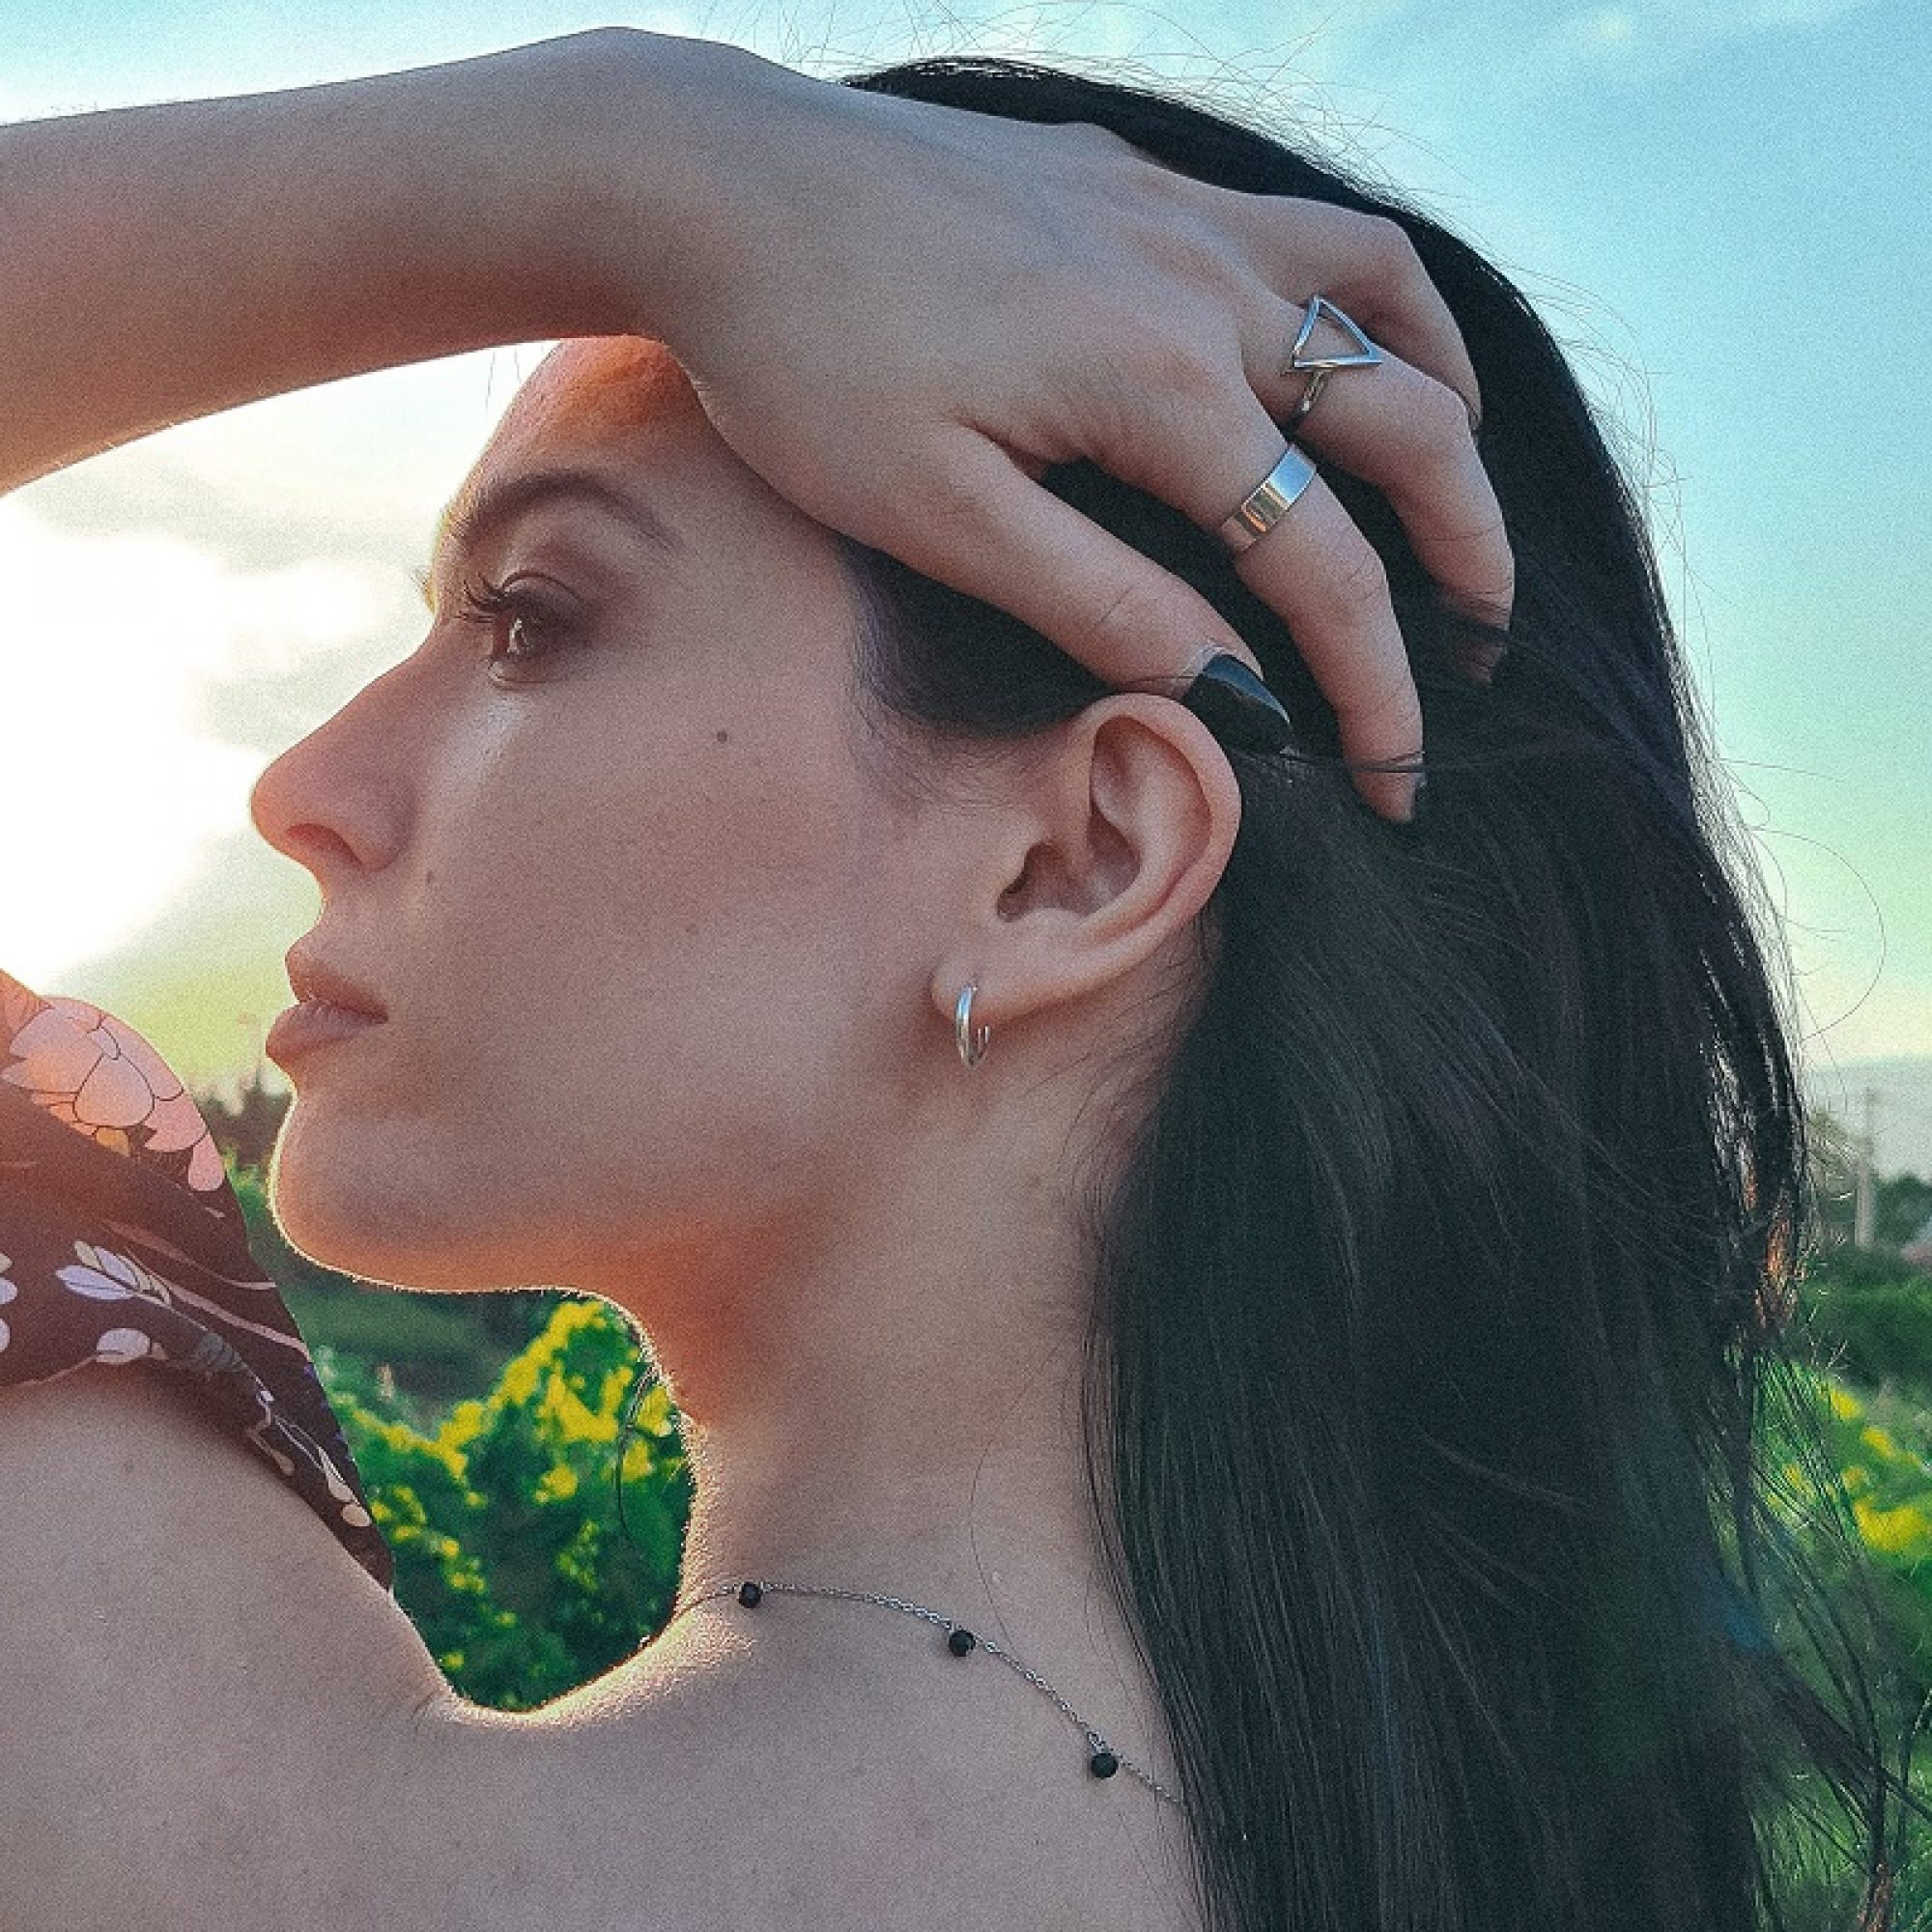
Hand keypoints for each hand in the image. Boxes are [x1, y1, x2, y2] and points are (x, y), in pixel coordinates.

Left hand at [637, 48, 1512, 821]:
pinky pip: (1312, 230)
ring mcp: (1181, 214)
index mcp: (1162, 384)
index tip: (1394, 784)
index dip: (1377, 689)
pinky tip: (1348, 354)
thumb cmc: (804, 362)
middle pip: (1410, 428)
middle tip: (1481, 657)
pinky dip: (1373, 305)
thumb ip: (1103, 604)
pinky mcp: (1139, 178)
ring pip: (1387, 304)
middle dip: (1468, 559)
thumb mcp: (941, 517)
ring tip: (1458, 500)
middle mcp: (1206, 283)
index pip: (1324, 565)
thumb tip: (1236, 691)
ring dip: (1447, 414)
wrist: (715, 180)